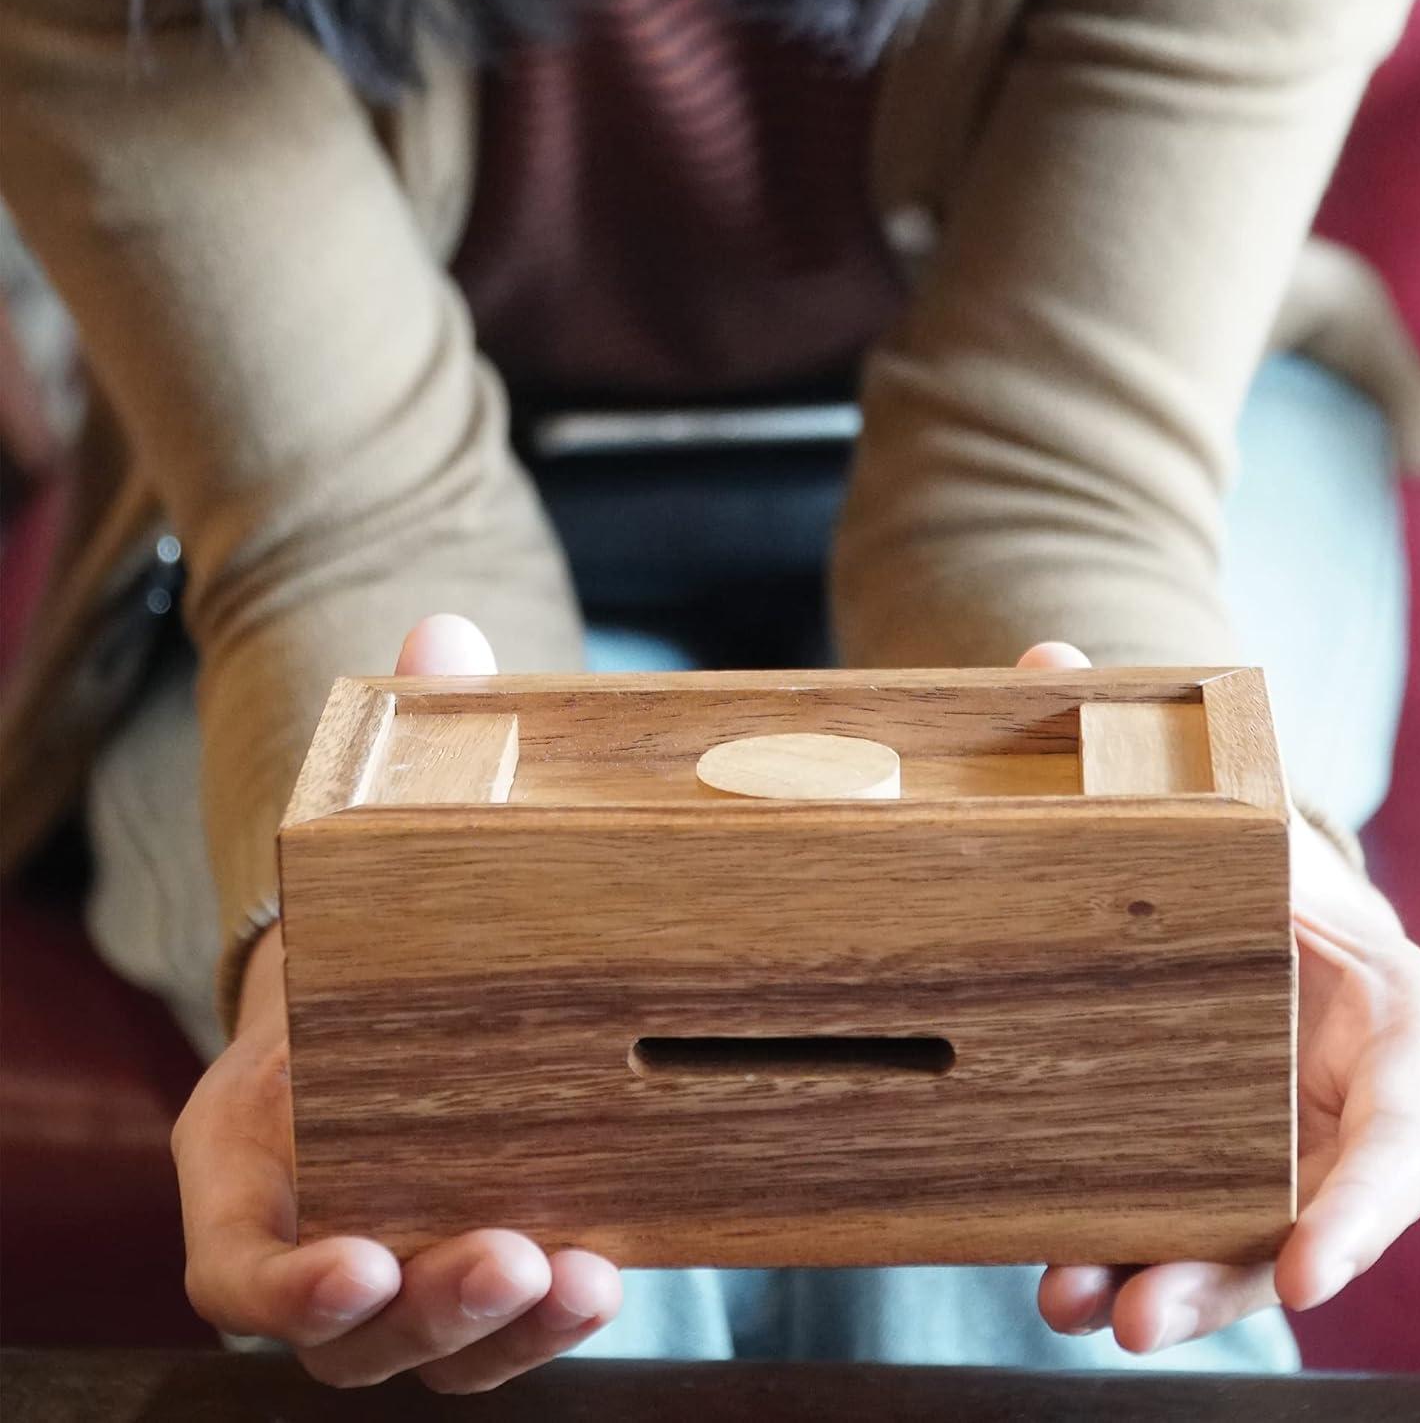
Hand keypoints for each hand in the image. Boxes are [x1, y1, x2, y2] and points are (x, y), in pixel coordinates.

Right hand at [172, 614, 621, 1391]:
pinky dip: (553, 1311)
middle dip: (428, 1310)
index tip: (354, 1265)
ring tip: (583, 1276)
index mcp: (257, 1151)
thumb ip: (406, 753)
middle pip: (355, 1324)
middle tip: (506, 1257)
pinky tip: (619, 1266)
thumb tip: (445, 635)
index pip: (238, 1258)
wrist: (397, 996)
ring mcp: (412, 1252)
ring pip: (438, 1347)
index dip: (285, 1286)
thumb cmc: (369, 935)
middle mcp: (326, 1222)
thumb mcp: (375, 851)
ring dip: (505, 1331)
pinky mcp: (497, 1249)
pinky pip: (510, 1315)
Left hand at [1021, 641, 1419, 1351]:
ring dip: (1184, 1286)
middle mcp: (1362, 1088)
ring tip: (1084, 1313)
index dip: (1367, 1195)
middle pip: (1328, 1205)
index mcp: (1389, 1000)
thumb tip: (1042, 656)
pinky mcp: (1249, 1164)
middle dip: (1242, 1270)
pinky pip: (1212, 1225)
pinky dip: (1150, 1257)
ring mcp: (1307, 1137)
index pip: (1412, 1106)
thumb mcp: (1216, 797)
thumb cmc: (1249, 852)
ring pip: (1263, 1238)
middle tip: (1138, 1315)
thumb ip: (1139, 735)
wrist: (1249, 902)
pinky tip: (1065, 1283)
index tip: (1307, 1268)